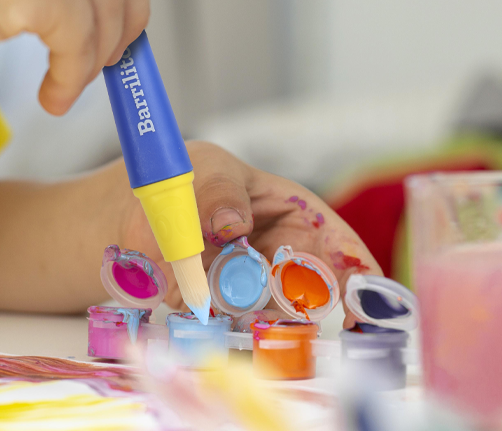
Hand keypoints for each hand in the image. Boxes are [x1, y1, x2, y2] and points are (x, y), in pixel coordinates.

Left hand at [123, 141, 381, 328]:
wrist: (141, 206)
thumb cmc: (190, 176)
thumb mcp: (206, 170)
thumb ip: (220, 192)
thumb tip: (231, 224)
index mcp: (296, 217)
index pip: (339, 246)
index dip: (357, 275)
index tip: (360, 303)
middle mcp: (282, 259)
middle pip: (310, 295)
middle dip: (301, 308)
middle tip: (276, 312)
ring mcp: (251, 289)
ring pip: (270, 318)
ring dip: (259, 324)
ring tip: (233, 313)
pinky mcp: (217, 310)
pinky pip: (227, 328)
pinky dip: (220, 331)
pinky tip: (206, 322)